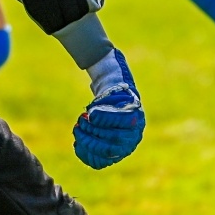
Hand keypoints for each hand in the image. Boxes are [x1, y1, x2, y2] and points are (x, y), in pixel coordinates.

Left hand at [74, 49, 145, 169]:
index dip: (105, 120)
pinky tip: (78, 145)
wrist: (115, 102)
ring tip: (78, 129)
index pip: (122, 123)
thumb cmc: (112, 90)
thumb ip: (110, 70)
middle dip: (93, 133)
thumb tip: (107, 53)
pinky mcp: (114, 154)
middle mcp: (134, 134)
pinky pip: (101, 161)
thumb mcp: (112, 79)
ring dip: (88, 142)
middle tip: (80, 122)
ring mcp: (125, 146)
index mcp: (136, 116)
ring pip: (106, 152)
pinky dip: (87, 155)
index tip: (90, 113)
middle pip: (113, 141)